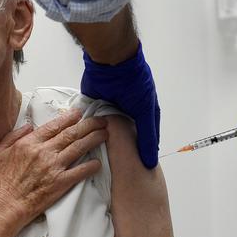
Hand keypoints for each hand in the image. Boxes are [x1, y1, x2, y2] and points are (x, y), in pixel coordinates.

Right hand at [0, 109, 107, 224]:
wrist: (4, 206)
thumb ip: (14, 136)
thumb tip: (28, 126)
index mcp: (30, 143)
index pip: (55, 126)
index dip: (69, 118)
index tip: (79, 113)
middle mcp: (44, 152)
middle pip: (71, 134)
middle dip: (88, 125)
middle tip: (100, 121)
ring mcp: (54, 168)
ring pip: (78, 148)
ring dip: (93, 139)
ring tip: (104, 134)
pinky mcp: (60, 184)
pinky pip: (80, 172)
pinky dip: (91, 166)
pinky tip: (98, 162)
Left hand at [81, 42, 159, 168]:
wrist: (111, 63)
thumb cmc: (135, 85)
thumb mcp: (145, 113)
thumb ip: (147, 138)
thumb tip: (151, 163)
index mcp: (143, 113)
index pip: (143, 139)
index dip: (140, 154)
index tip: (136, 172)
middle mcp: (127, 113)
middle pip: (124, 137)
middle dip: (120, 151)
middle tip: (114, 173)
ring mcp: (110, 111)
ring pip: (107, 132)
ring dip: (103, 142)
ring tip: (98, 164)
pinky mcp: (94, 107)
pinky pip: (92, 124)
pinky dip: (90, 133)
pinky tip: (86, 148)